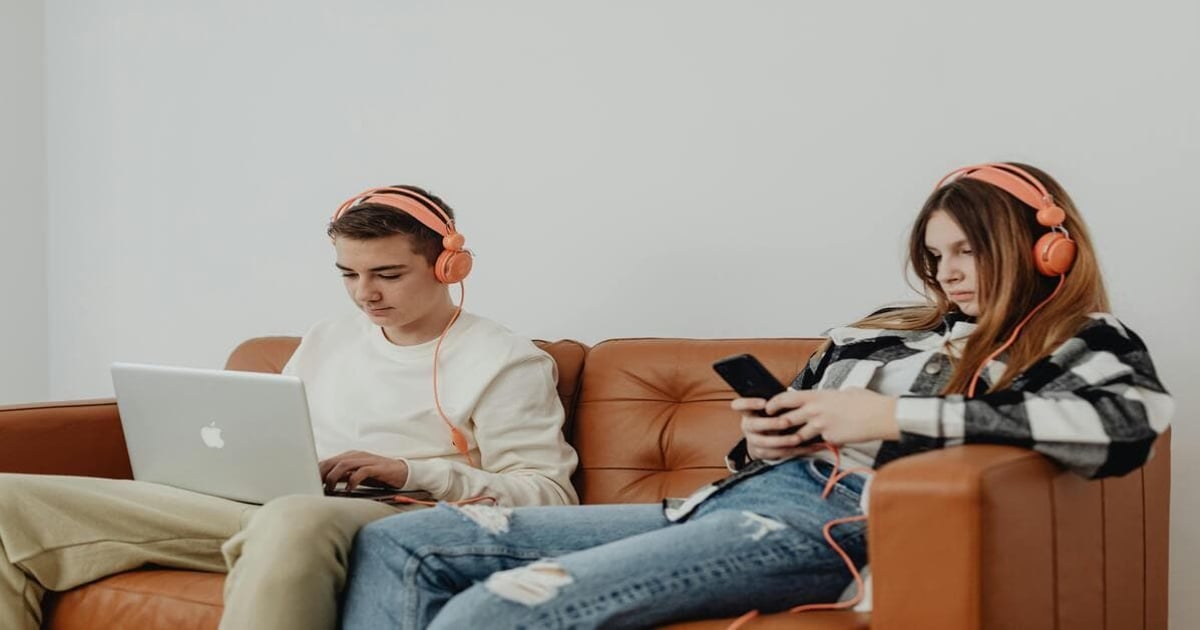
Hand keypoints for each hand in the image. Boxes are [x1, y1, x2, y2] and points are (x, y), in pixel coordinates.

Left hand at [318, 450, 408, 492]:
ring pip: (344, 465)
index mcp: (349, 456)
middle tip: (316, 487)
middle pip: (332, 462)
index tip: (308, 483)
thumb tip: (324, 484)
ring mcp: (366, 460)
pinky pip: (361, 472)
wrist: (401, 472)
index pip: (327, 461)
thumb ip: (341, 477)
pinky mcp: (376, 467)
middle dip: (321, 474)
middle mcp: (356, 455)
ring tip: (330, 489)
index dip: (316, 472)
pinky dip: (353, 480)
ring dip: (334, 477)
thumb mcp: (356, 475)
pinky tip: (350, 489)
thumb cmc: (377, 475)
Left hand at [734, 389, 899, 459]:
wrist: (880, 416)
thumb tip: (829, 397)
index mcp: (817, 395)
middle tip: (772, 429)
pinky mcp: (830, 439)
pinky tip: (820, 446)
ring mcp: (821, 426)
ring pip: (799, 435)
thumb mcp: (845, 392)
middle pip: (786, 419)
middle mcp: (815, 410)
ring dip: (795, 439)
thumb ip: (831, 397)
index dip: (773, 404)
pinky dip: (818, 444)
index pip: (786, 398)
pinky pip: (819, 443)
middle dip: (777, 426)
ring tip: (789, 441)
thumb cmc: (866, 402)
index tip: (768, 408)